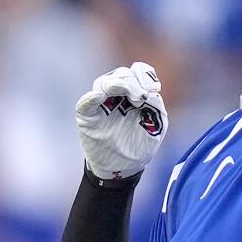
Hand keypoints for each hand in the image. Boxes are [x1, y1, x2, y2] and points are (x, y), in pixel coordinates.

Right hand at [76, 63, 167, 182]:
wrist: (122, 168)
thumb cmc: (139, 145)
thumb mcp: (156, 127)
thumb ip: (156, 107)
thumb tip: (150, 93)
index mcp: (133, 95)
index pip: (136, 73)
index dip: (143, 76)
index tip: (152, 88)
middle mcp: (116, 96)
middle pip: (120, 75)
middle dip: (132, 82)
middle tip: (140, 97)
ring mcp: (101, 104)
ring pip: (103, 83)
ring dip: (116, 84)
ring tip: (127, 94)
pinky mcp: (87, 116)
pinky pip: (85, 103)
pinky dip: (91, 98)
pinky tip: (98, 96)